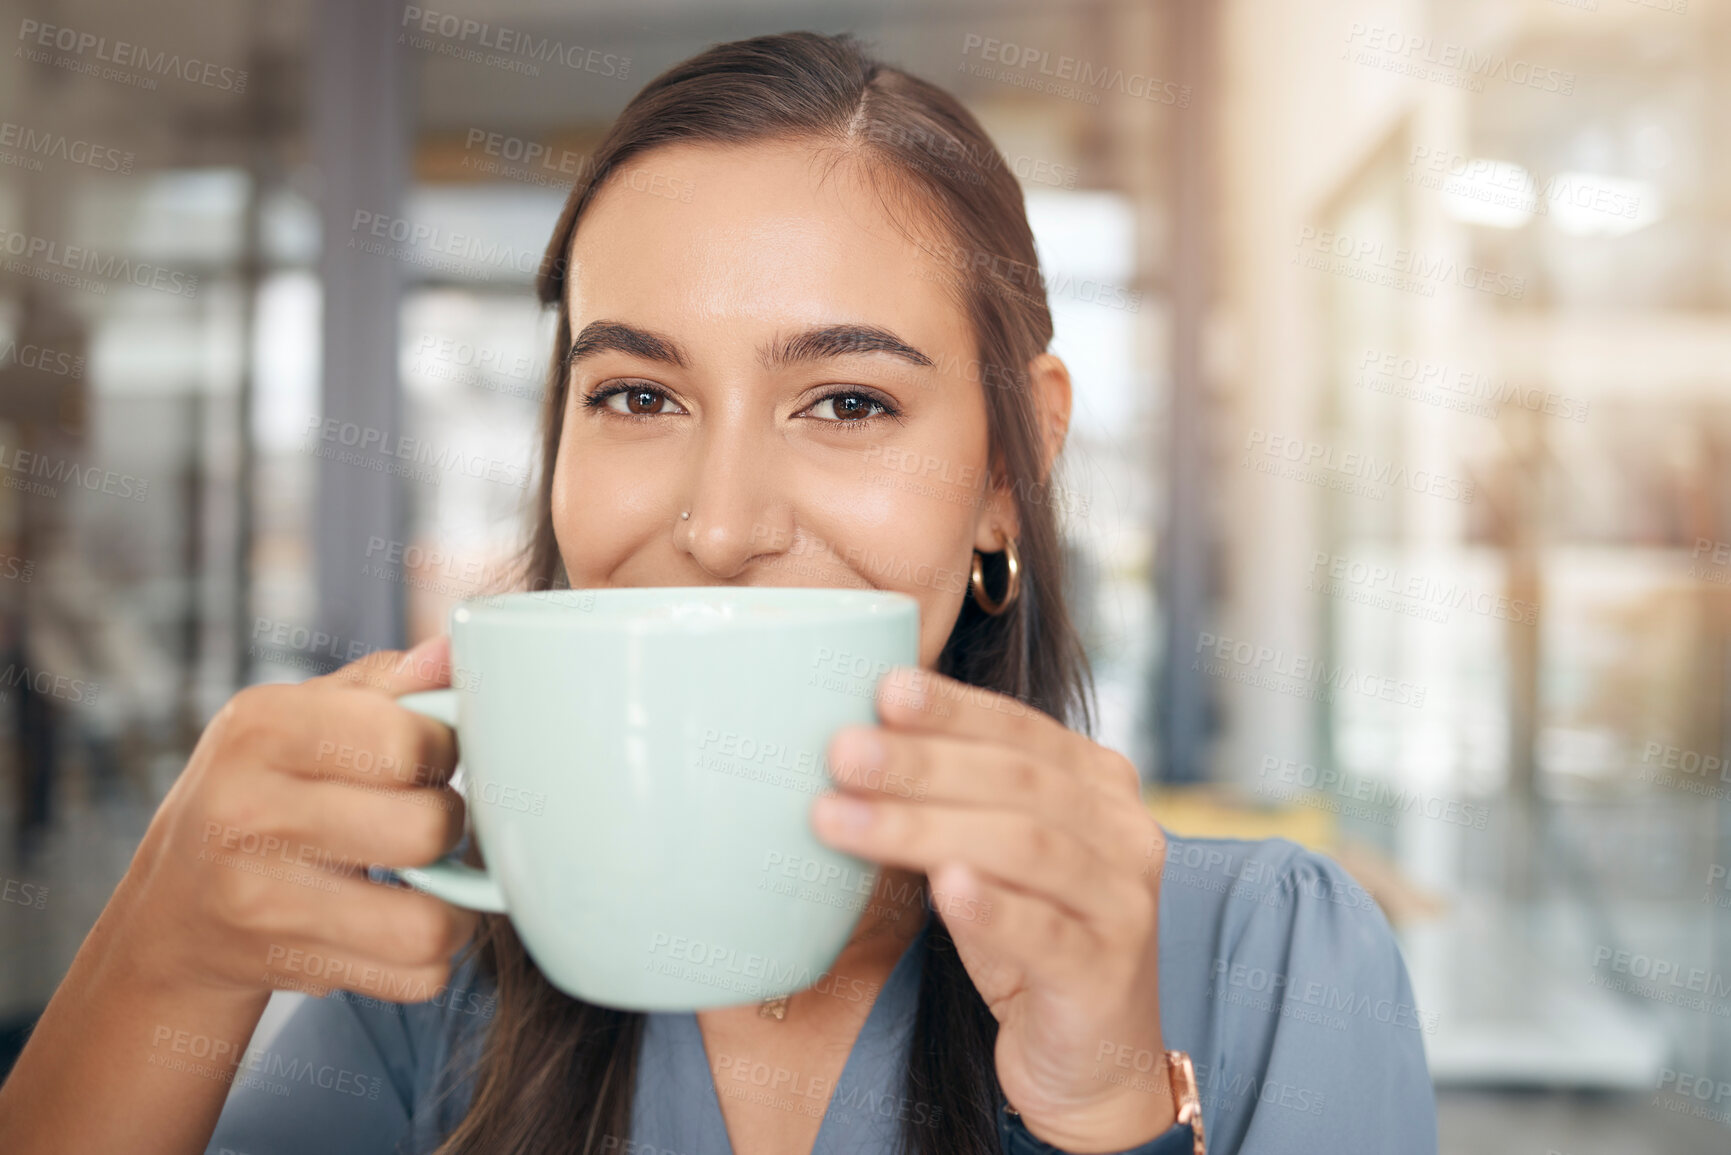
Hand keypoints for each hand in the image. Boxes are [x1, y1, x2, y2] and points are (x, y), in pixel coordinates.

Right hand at [117, 637, 479, 1002]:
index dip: (444, 750)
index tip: (427, 758)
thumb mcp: (304, 716)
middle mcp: (249, 811)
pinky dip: (429, 956)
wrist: (176, 908)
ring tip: (428, 881)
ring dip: (453, 905)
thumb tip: (452, 653)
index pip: (409, 740)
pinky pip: (418, 976)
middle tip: (424, 821)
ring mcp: (262, 899)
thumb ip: (388, 683)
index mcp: (264, 727)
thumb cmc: (266, 789)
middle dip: (451, 825)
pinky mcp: (288, 966)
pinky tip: (396, 924)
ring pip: (430, 921)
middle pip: (429, 828)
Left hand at [811, 667, 1174, 1152]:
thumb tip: (852, 739)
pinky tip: (941, 886)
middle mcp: (1125, 832)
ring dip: (924, 827)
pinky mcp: (1105, 975)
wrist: (1091, 1059)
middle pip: (1017, 781)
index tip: (881, 689)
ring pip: (1023, 847)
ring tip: (840, 818)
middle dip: (921, 763)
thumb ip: (953, 799)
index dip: (952, 708)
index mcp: (1098, 784)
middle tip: (840, 752)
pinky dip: (992, 907)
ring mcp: (1123, 904)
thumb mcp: (992, 855)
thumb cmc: (1025, 937)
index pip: (1020, 729)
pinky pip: (1045, 933)